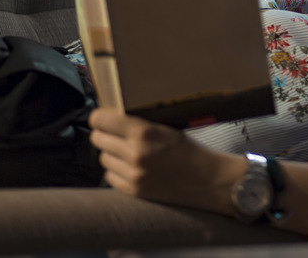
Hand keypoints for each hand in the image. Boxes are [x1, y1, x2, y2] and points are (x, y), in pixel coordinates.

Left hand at [88, 108, 246, 214]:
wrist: (209, 180)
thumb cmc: (192, 150)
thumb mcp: (168, 128)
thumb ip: (139, 124)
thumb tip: (112, 117)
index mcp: (144, 133)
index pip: (100, 119)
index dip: (101, 117)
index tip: (105, 117)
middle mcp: (135, 154)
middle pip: (97, 139)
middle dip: (105, 134)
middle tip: (117, 133)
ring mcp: (133, 174)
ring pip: (103, 158)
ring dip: (112, 153)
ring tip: (130, 152)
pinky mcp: (134, 191)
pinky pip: (110, 177)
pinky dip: (118, 171)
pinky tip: (133, 167)